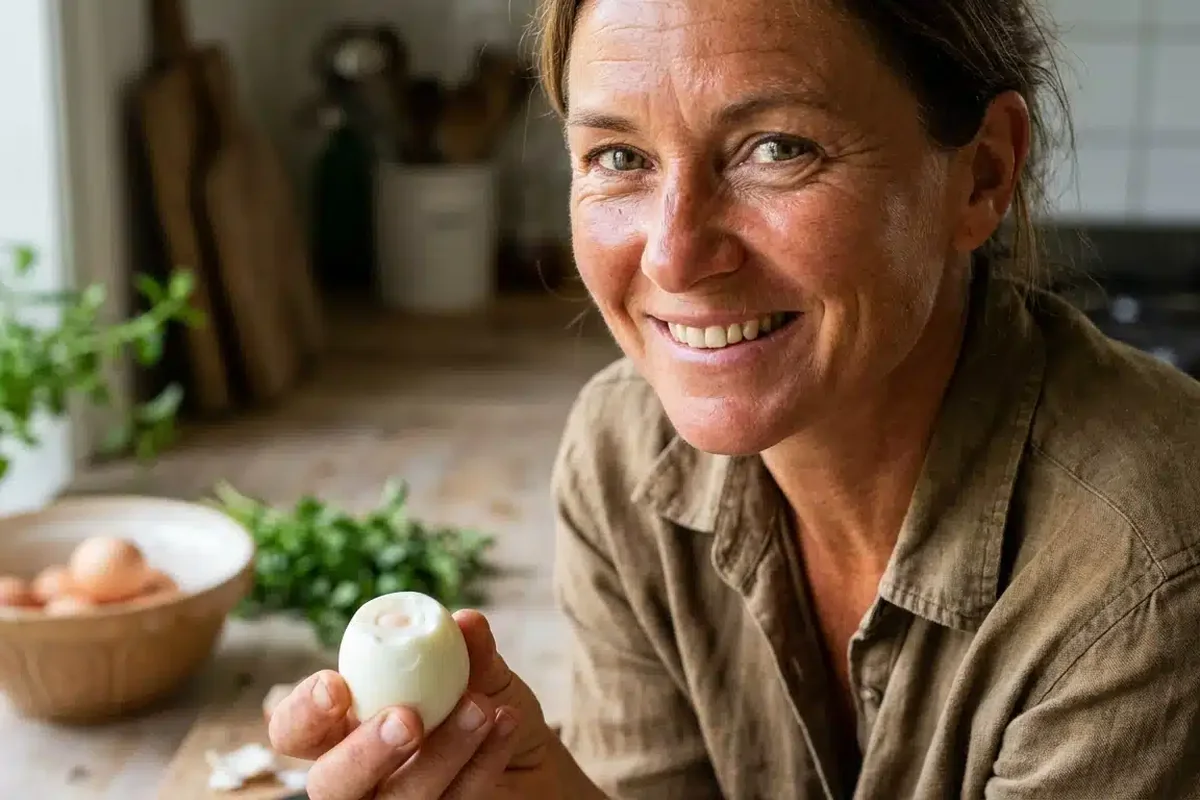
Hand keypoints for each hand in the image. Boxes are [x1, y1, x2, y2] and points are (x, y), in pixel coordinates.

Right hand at [268, 609, 563, 799]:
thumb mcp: (484, 675)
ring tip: (481, 707)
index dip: (303, 713)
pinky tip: (506, 724)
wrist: (538, 763)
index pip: (296, 731)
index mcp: (349, 725)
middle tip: (408, 719)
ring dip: (441, 753)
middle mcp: (363, 776)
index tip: (335, 684)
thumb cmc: (488, 710)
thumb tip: (465, 622)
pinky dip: (481, 762)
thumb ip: (470, 652)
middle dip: (364, 752)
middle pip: (330, 784)